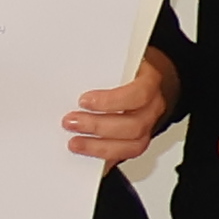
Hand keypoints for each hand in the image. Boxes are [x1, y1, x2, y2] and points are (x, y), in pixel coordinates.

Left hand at [62, 45, 176, 163]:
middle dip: (98, 126)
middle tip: (70, 122)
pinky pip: (125, 156)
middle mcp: (153, 107)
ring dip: (100, 146)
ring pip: (133, 145)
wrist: (139, 78)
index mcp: (149, 82)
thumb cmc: (123, 69)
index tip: (84, 100)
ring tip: (74, 142)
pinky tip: (86, 154)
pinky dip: (104, 158)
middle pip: (134, 125)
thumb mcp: (114, 60)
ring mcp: (148, 127)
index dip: (112, 101)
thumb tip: (65, 75)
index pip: (139, 94)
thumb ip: (97, 68)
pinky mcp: (137, 142)